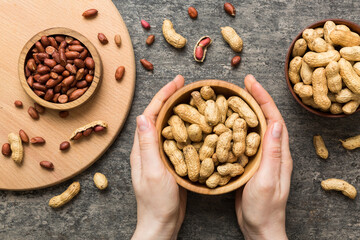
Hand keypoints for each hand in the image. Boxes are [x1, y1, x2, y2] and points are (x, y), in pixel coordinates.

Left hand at [131, 75, 186, 239]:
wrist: (162, 223)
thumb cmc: (156, 202)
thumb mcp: (152, 172)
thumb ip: (147, 145)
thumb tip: (142, 116)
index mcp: (142, 147)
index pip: (151, 114)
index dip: (163, 96)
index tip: (177, 82)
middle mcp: (149, 147)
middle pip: (159, 116)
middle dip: (171, 98)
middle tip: (185, 85)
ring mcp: (160, 154)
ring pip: (169, 126)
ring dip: (178, 110)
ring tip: (191, 99)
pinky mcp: (170, 162)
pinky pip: (177, 139)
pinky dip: (185, 127)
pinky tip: (196, 124)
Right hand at [235, 75, 292, 239]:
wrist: (259, 228)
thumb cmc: (264, 208)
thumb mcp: (267, 180)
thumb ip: (272, 153)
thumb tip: (275, 122)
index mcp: (279, 153)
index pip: (273, 118)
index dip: (263, 98)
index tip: (250, 82)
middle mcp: (271, 151)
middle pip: (263, 119)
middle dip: (254, 99)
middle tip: (242, 84)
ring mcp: (260, 157)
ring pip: (252, 128)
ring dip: (243, 111)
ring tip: (231, 98)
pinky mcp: (249, 164)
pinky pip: (242, 141)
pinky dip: (234, 128)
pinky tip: (223, 124)